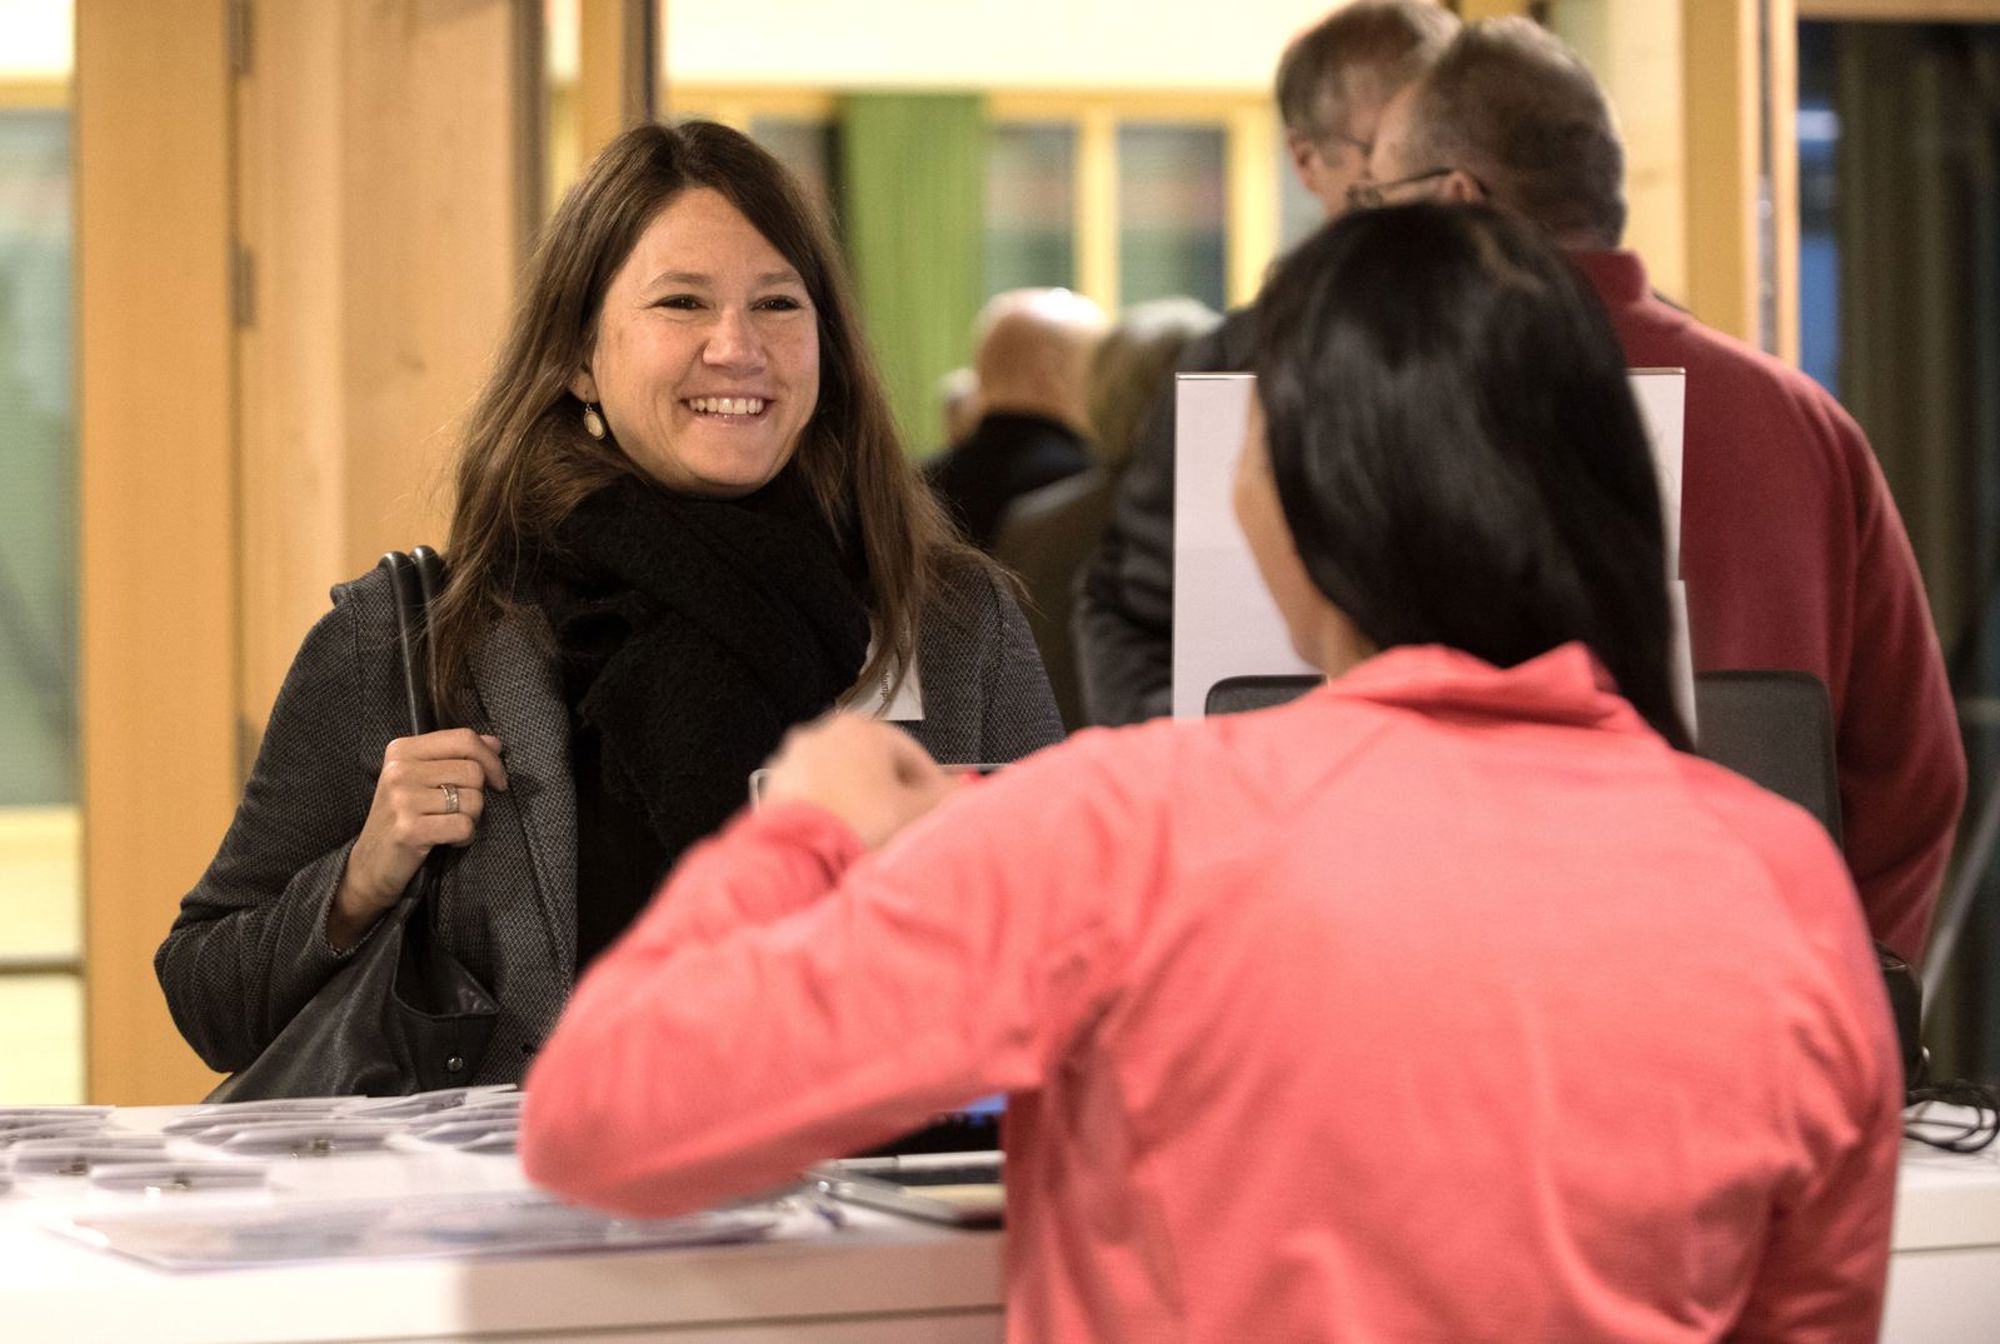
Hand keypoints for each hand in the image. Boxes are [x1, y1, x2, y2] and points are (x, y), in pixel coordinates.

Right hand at [329, 729, 507, 949]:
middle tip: (459, 811)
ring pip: (473, 800)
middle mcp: (399, 770)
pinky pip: (464, 826)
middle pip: (473, 771)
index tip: (497, 780)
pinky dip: (465, 837)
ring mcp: (402, 799)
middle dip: (478, 795)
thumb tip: (495, 744)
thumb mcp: (422, 779)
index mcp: (402, 750)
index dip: (491, 759)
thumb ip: (456, 756)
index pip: (463, 739)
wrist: (370, 865)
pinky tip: (447, 840)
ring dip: (472, 819)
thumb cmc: (403, 818)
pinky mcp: (410, 829)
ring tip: (448, 826)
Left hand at [761, 714, 958, 849]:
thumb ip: (943, 798)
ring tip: (872, 832)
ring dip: (860, 800)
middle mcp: (824, 734)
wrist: (799, 855)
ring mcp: (796, 759)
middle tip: (906, 820)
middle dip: (892, 791)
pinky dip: (831, 808)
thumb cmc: (851, 826)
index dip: (931, 783)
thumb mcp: (913, 811)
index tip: (937, 802)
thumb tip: (960, 795)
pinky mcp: (776, 785)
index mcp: (862, 728)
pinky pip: (814, 794)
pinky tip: (842, 833)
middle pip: (874, 764)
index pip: (911, 753)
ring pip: (842, 779)